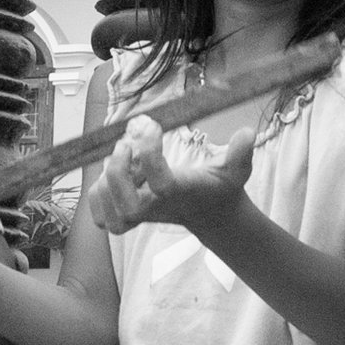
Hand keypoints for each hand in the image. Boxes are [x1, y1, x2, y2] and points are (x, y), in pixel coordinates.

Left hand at [85, 117, 251, 235]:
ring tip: (123, 155)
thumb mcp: (236, 168)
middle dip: (119, 170)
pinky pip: (98, 214)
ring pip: (108, 207)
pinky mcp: (124, 219)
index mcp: (181, 193)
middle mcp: (157, 208)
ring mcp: (138, 217)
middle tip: (125, 142)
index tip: (152, 125)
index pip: (161, 184)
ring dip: (108, 176)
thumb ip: (241, 153)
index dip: (150, 154)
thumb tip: (247, 133)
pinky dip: (97, 194)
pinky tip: (112, 176)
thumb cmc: (219, 186)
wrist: (210, 213)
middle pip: (127, 205)